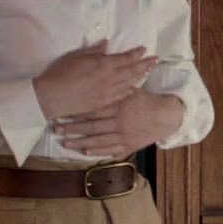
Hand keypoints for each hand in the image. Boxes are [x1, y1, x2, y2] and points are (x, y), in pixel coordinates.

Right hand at [32, 40, 157, 119]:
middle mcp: (109, 78)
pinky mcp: (103, 102)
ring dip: (140, 76)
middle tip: (155, 60)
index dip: (136, 54)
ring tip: (149, 71)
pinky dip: (130, 90)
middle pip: (132, 70)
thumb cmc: (60, 73)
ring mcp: (107, 92)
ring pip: (129, 83)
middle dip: (145, 64)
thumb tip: (106, 44)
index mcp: (102, 64)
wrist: (52, 96)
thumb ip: (93, 51)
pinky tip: (135, 88)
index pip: (125, 58)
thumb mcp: (76, 56)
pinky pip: (121, 96)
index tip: (144, 50)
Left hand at [54, 91, 185, 157]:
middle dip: (72, 128)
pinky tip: (84, 151)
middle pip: (91, 125)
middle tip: (56, 129)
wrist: (166, 116)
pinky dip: (97, 151)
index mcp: (118, 105)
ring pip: (98, 140)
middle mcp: (118, 121)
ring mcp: (123, 135)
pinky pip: (110, 149)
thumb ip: (116, 83)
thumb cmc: (147, 101)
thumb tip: (105, 71)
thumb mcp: (132, 88)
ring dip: (80, 142)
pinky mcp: (128, 145)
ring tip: (64, 143)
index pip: (92, 109)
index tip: (61, 112)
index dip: (76, 111)